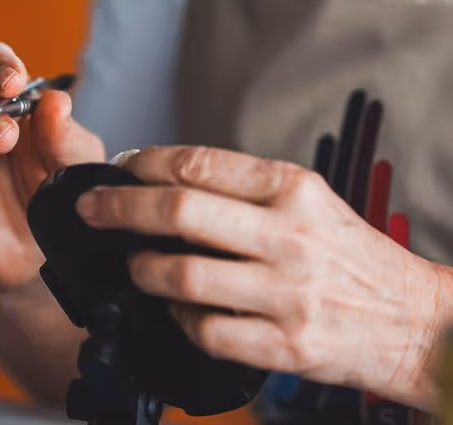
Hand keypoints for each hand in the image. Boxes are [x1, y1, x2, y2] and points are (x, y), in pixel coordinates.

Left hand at [76, 146, 451, 407]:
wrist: (417, 320)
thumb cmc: (351, 255)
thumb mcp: (308, 200)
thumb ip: (244, 189)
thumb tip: (168, 180)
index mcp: (292, 189)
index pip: (199, 164)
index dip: (145, 163)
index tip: (121, 167)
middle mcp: (287, 235)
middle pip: (179, 210)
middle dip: (120, 207)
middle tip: (92, 208)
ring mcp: (287, 293)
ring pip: (183, 275)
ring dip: (144, 269)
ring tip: (134, 265)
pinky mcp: (287, 346)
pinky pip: (207, 331)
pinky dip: (181, 319)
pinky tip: (179, 310)